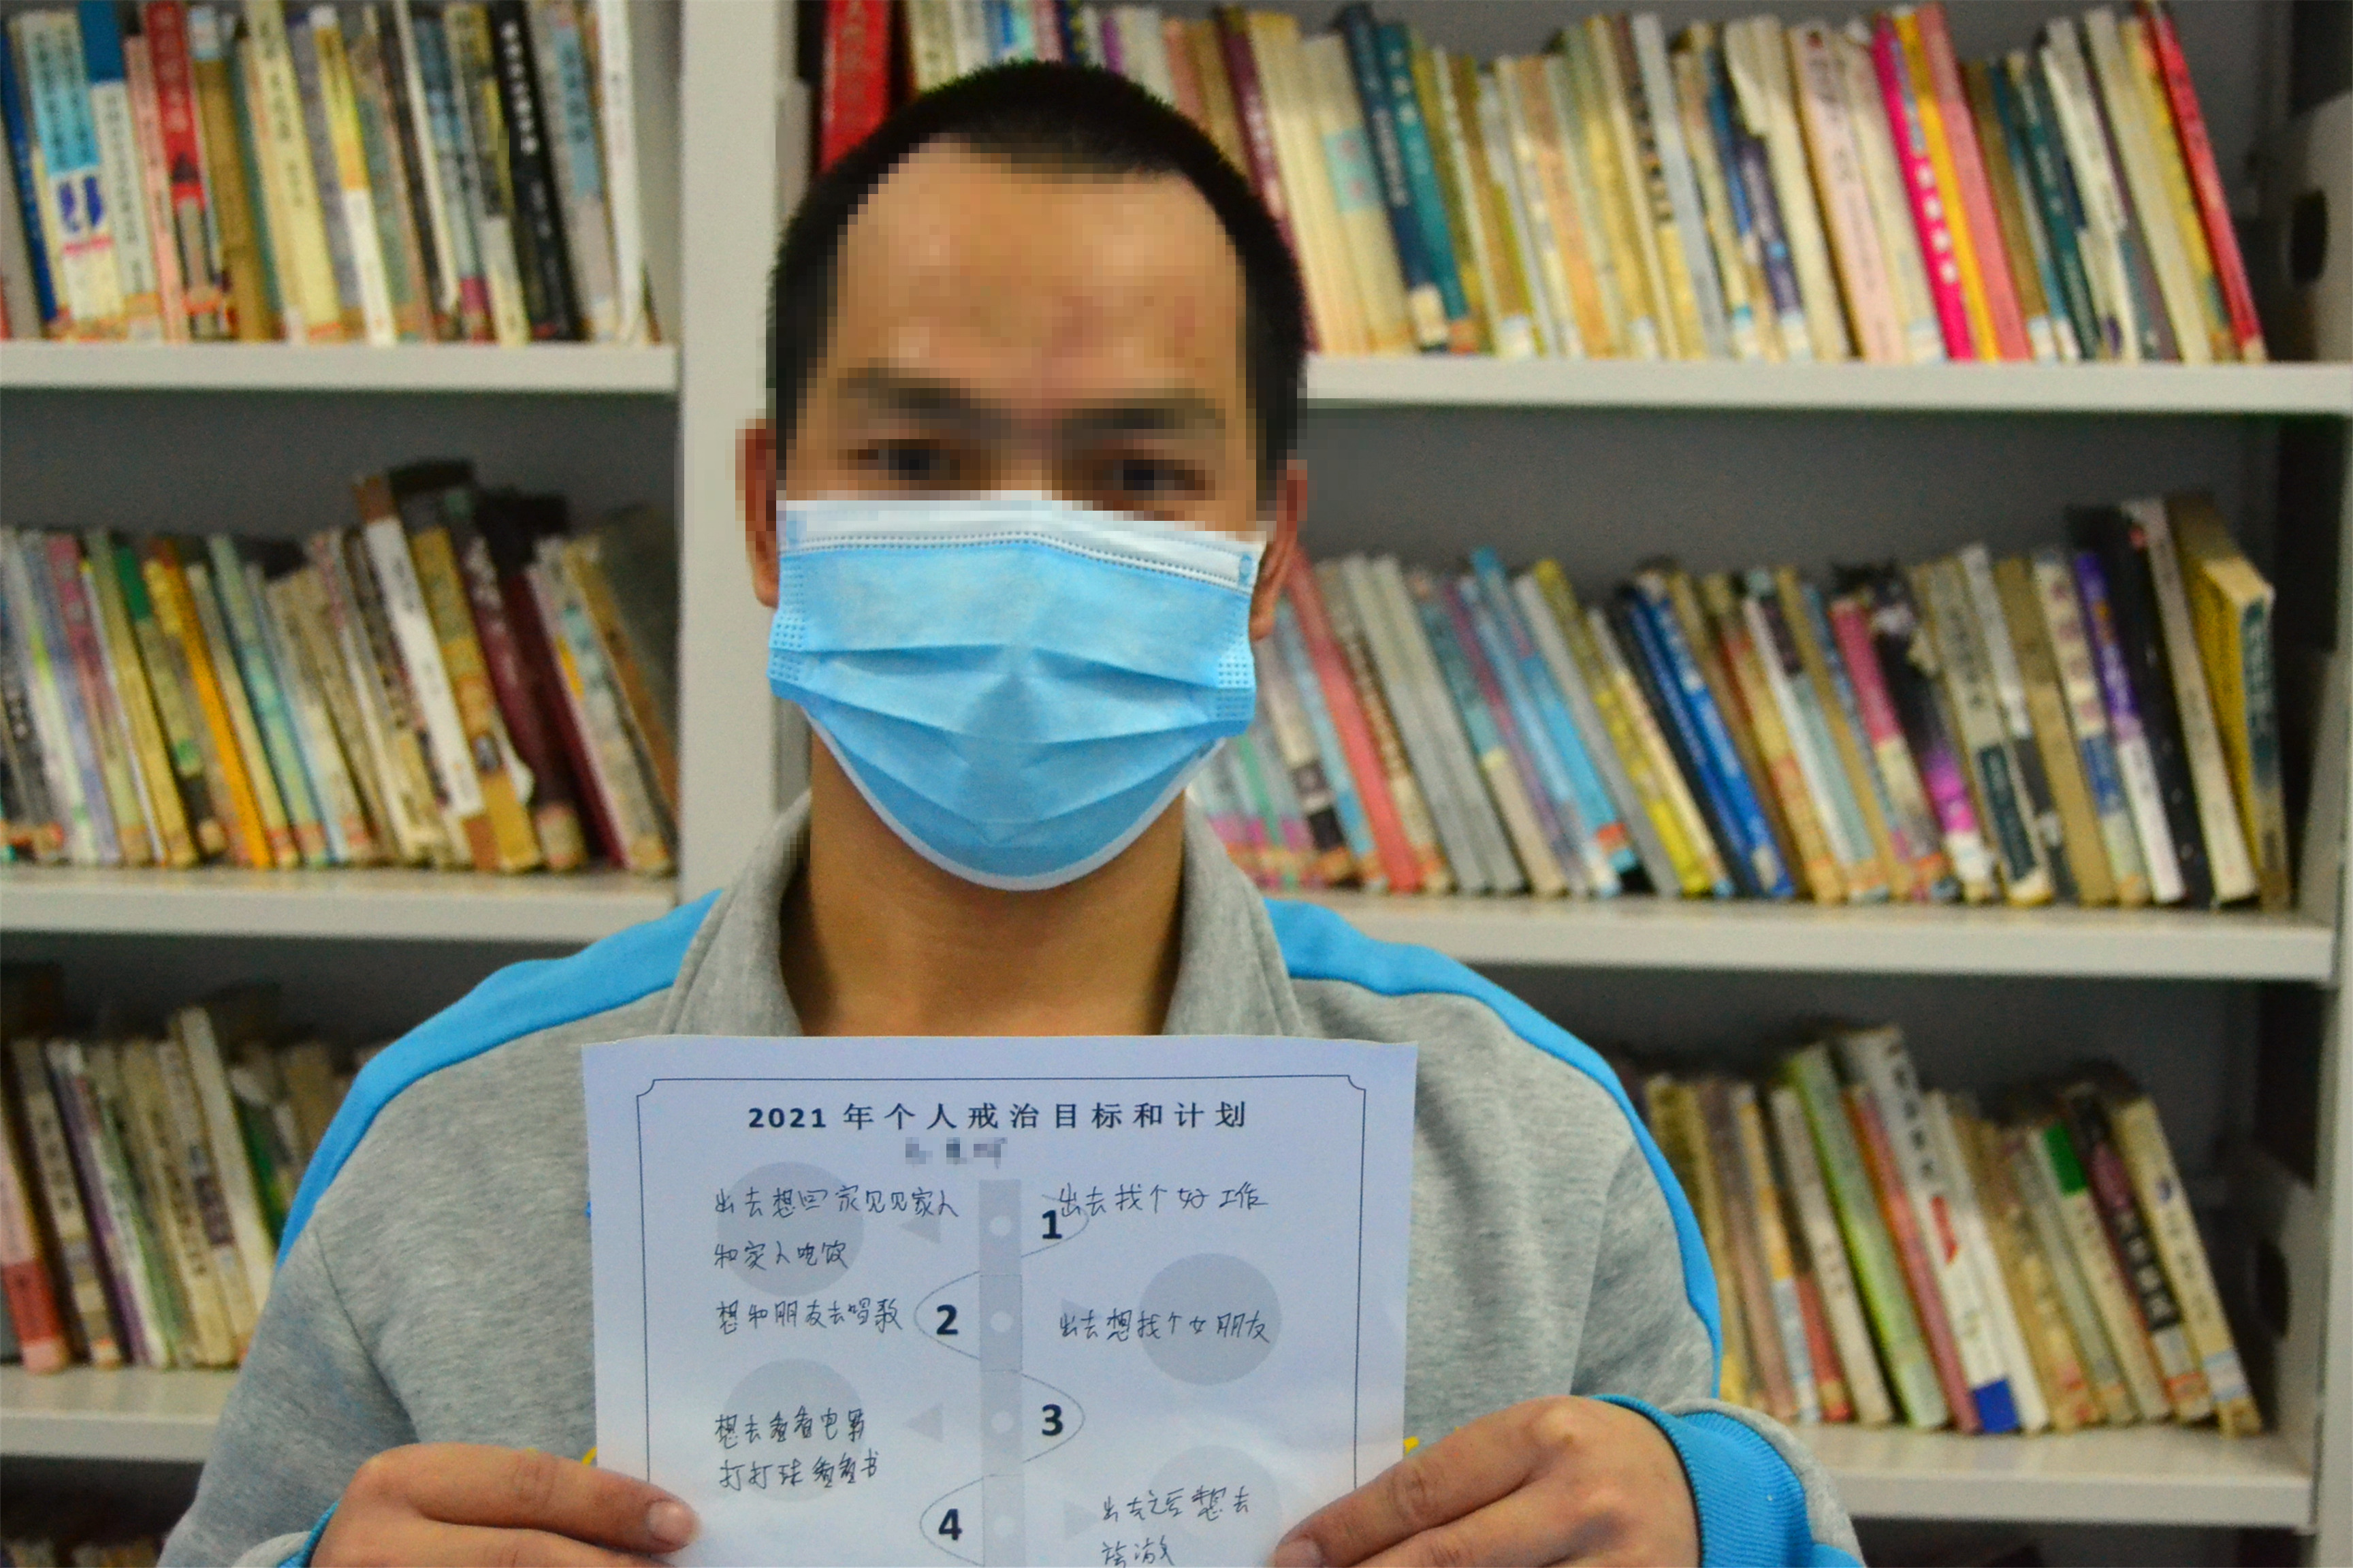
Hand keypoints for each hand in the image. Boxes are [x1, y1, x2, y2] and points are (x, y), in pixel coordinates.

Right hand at [312, 1443, 698, 1565]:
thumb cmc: (417, 1541)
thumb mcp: (453, 1505)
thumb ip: (529, 1505)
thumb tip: (647, 1522)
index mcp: (402, 1482)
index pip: (530, 1484)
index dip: (612, 1504)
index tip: (681, 1523)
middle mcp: (379, 1545)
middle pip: (525, 1555)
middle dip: (613, 1565)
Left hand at [1267, 1397, 1697, 1566]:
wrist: (1711, 1493)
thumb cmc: (1591, 1462)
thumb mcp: (1531, 1442)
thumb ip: (1460, 1482)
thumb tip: (1356, 1536)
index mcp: (1544, 1435)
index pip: (1424, 1491)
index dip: (1350, 1529)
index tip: (1295, 1555)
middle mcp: (1579, 1501)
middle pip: (1448, 1558)